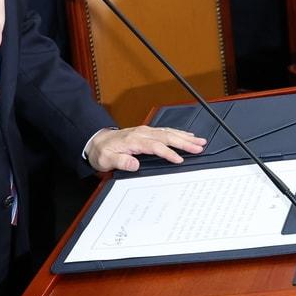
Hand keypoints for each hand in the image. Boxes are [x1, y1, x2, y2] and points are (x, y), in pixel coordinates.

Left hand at [86, 126, 206, 171]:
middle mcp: (141, 133)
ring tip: (199, 141)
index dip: (168, 153)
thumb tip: (134, 164)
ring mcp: (145, 131)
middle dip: (184, 142)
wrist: (96, 141)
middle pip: (166, 136)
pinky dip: (177, 133)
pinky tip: (186, 135)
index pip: (155, 146)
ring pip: (168, 132)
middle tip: (199, 147)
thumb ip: (120, 162)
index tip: (179, 159)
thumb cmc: (102, 152)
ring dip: (184, 136)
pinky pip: (165, 131)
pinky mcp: (147, 132)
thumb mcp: (106, 160)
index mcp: (133, 140)